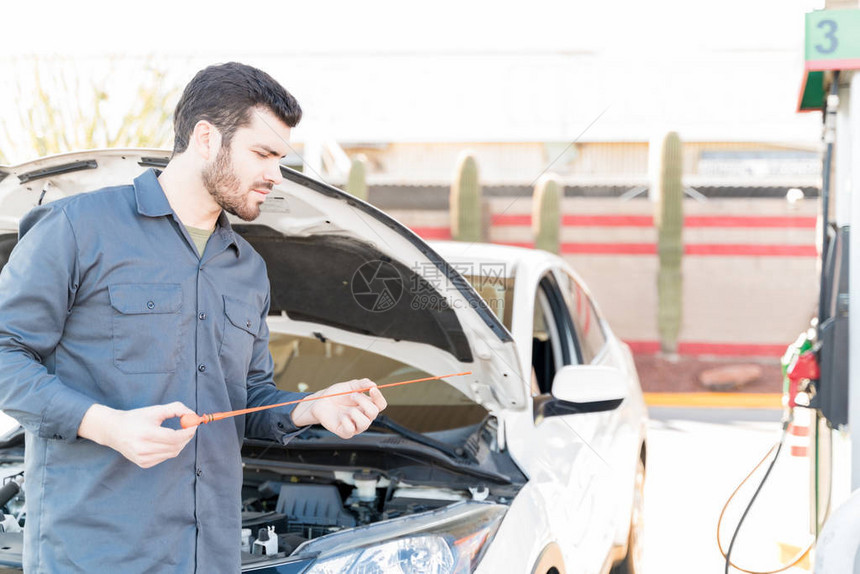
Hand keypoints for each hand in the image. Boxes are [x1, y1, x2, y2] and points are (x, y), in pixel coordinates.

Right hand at [78, 402, 197, 467]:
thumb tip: (193, 414)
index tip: (195, 425)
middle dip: (186, 437)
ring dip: (179, 443)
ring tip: (177, 433)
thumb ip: (176, 409)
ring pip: (172, 453)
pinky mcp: (143, 464)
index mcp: (145, 434)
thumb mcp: (155, 410)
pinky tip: (163, 441)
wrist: (113, 431)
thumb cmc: (136, 418)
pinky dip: (170, 449)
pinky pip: (165, 457)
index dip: (187, 432)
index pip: (174, 437)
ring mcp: (142, 459)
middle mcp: (143, 449)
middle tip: (190, 428)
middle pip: (175, 447)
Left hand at [290, 378, 387, 438]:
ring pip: (365, 423)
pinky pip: (350, 429)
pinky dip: (346, 421)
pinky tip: (341, 416)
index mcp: (368, 406)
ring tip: (347, 408)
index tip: (372, 389)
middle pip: (374, 412)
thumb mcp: (349, 386)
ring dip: (355, 412)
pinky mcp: (346, 432)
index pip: (381, 404)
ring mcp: (355, 426)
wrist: (320, 402)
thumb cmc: (336, 395)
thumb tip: (373, 385)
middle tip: (352, 395)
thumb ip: (361, 384)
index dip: (379, 397)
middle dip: (363, 401)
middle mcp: (364, 417)